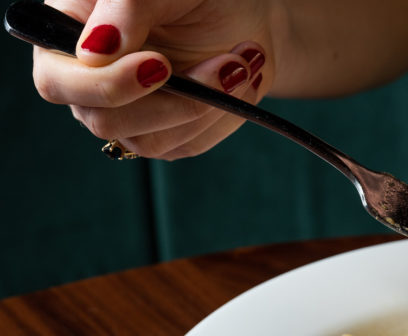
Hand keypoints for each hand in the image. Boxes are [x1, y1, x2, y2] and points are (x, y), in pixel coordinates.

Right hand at [33, 0, 276, 158]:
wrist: (243, 13)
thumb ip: (125, 8)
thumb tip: (94, 51)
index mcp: (68, 36)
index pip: (58, 82)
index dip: (108, 83)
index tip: (161, 65)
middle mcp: (89, 81)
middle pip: (105, 122)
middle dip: (175, 100)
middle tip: (227, 64)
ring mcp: (127, 113)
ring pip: (150, 142)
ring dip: (207, 107)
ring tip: (240, 63)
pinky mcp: (165, 134)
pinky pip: (186, 145)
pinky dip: (221, 117)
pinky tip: (239, 82)